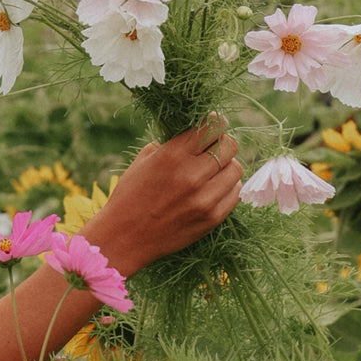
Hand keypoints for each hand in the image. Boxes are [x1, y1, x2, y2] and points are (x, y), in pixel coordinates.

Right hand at [81, 114, 243, 273]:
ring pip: (236, 169)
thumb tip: (192, 135)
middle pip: (230, 146)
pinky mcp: (212, 218)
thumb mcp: (142, 162)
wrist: (124, 238)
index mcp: (171, 155)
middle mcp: (191, 175)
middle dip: (223, 144)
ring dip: (227, 167)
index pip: (212, 127)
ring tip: (213, 172)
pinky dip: (228, 188)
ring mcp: (204, 198)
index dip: (216, 122)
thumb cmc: (129, 197)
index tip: (214, 124)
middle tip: (214, 149)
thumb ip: (169, 145)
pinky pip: (234, 194)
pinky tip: (214, 189)